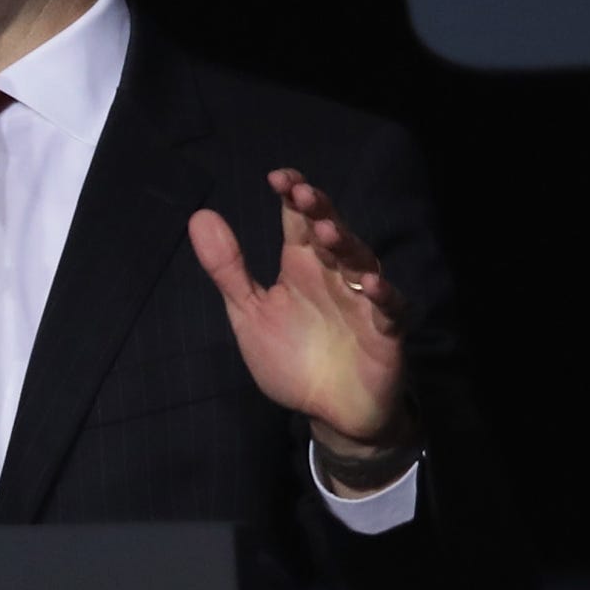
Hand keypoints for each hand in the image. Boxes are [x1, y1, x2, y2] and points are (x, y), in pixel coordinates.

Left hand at [188, 168, 410, 454]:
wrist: (327, 412)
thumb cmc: (291, 357)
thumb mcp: (250, 312)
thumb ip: (228, 268)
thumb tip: (199, 215)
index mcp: (302, 267)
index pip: (298, 221)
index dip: (292, 196)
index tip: (277, 177)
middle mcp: (334, 275)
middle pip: (331, 233)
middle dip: (320, 211)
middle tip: (302, 193)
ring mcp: (363, 301)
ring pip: (360, 262)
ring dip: (346, 245)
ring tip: (327, 231)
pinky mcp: (386, 332)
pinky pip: (390, 309)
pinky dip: (382, 295)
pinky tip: (368, 284)